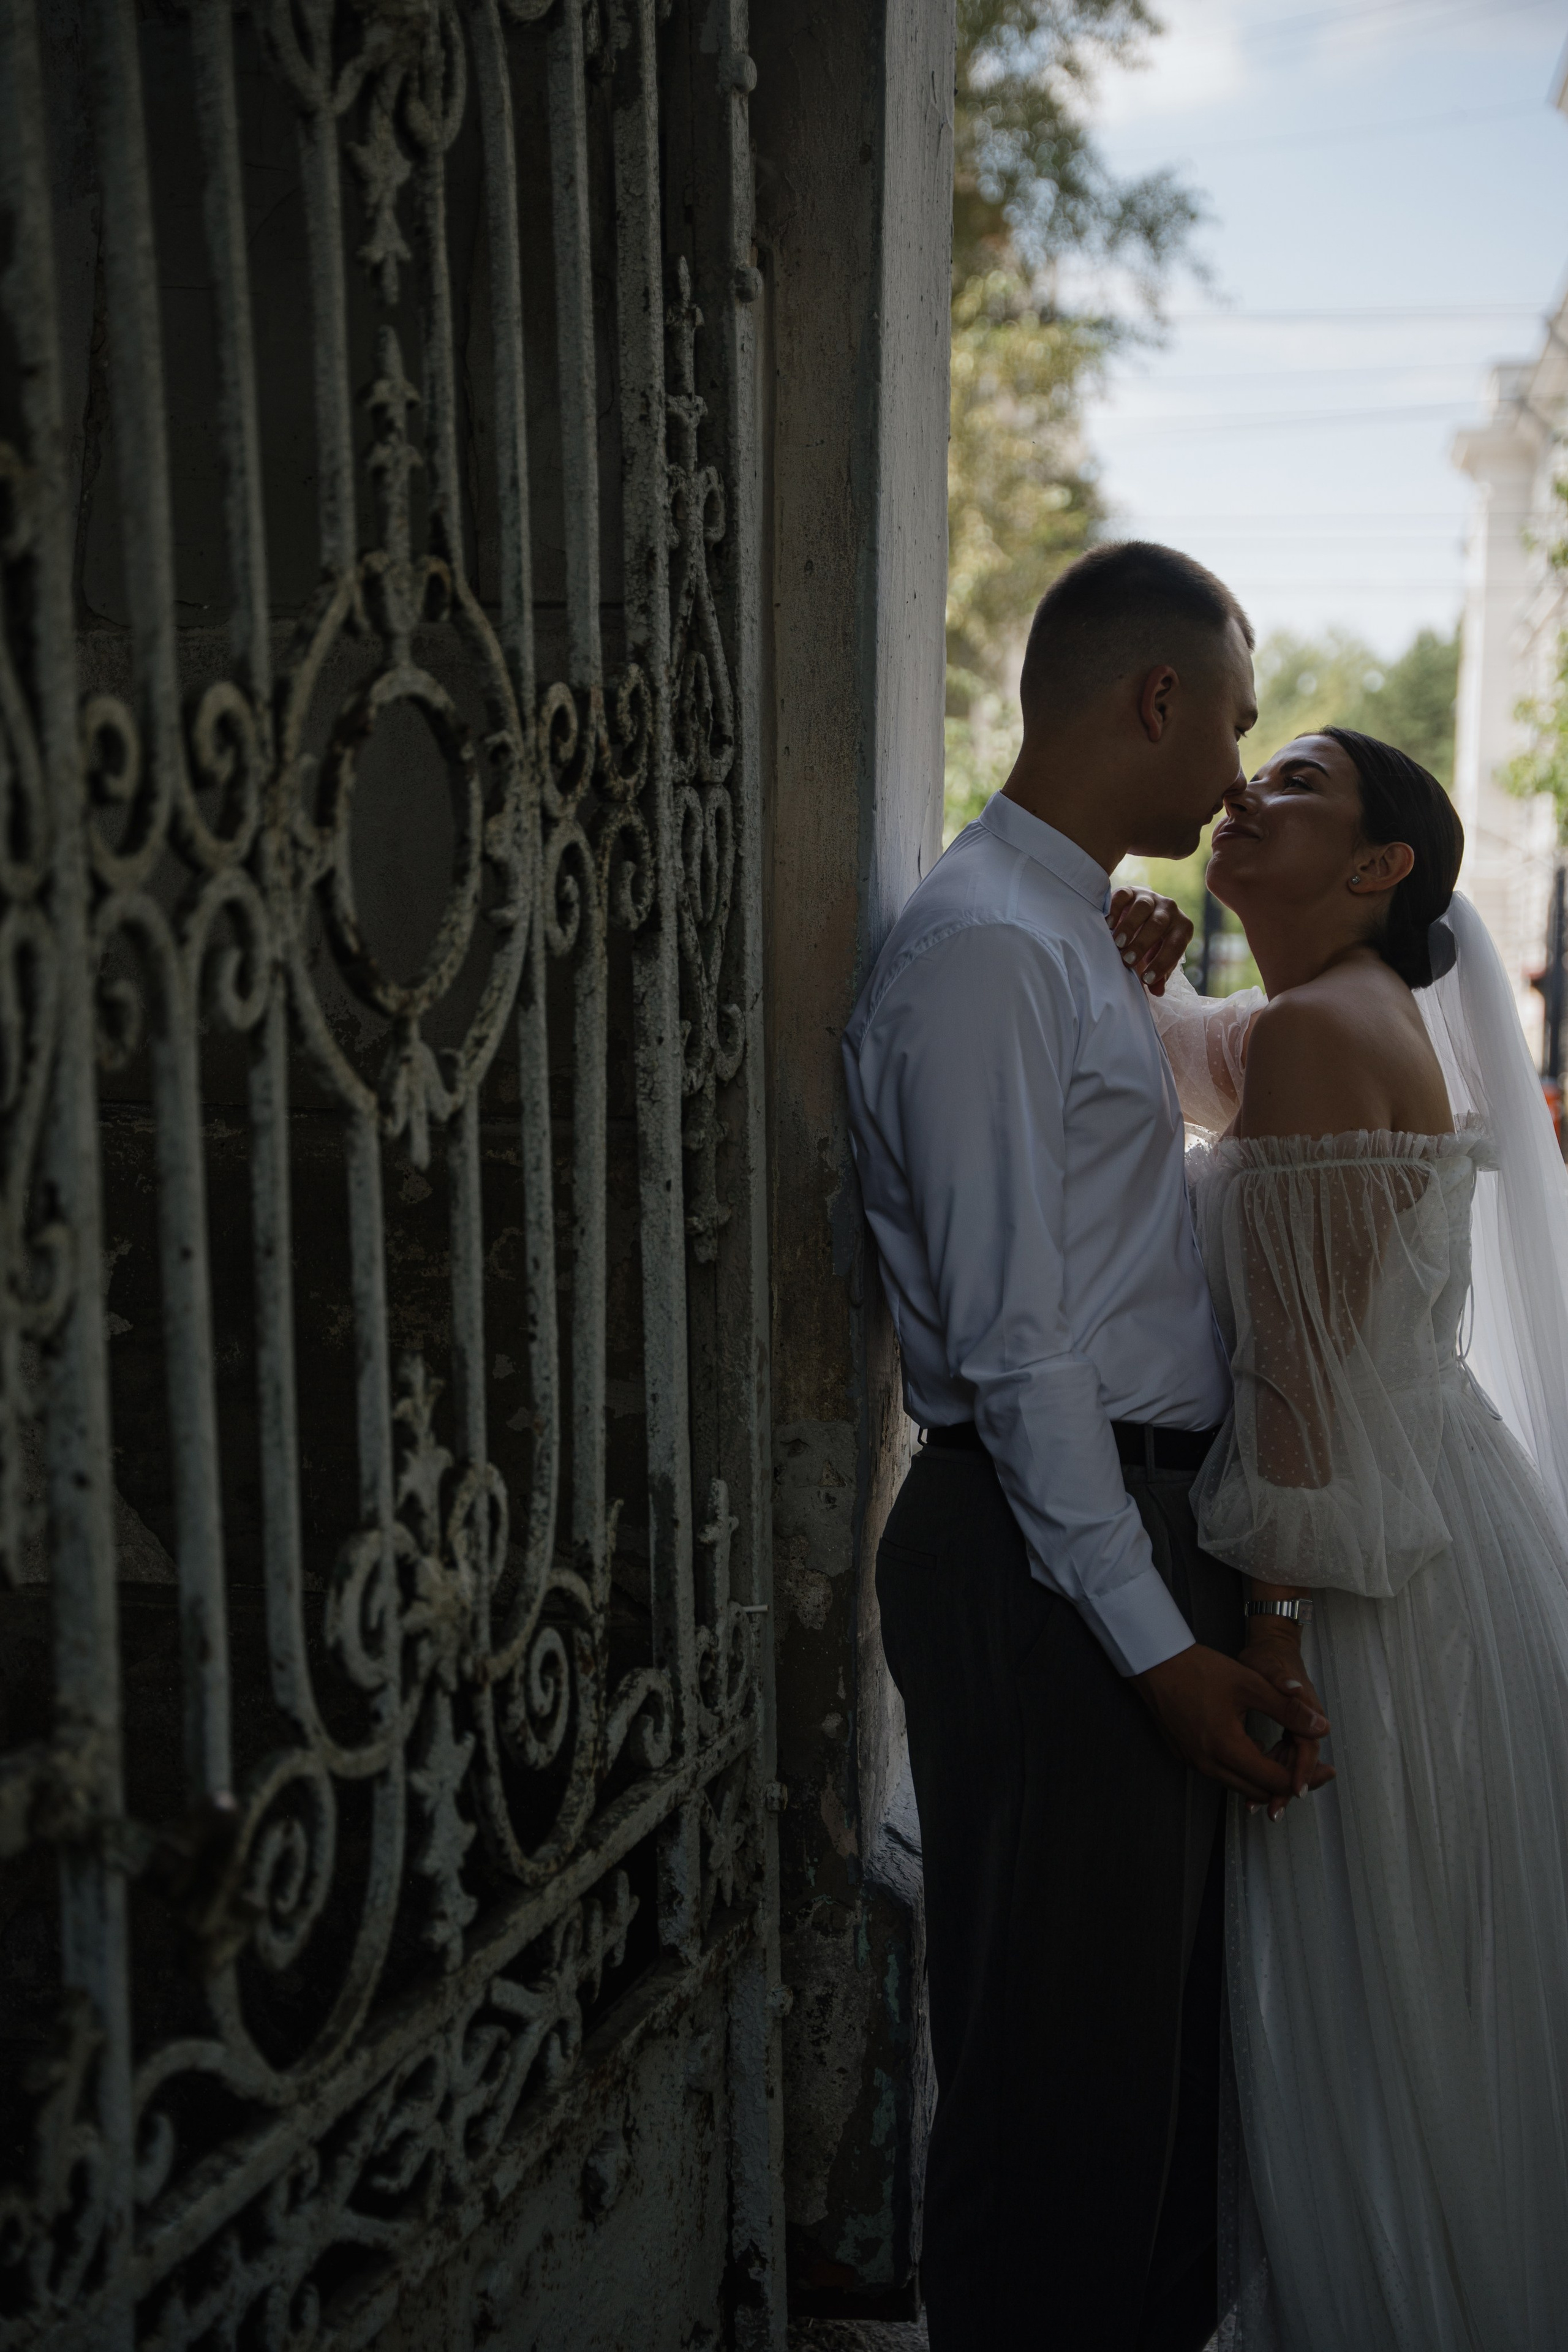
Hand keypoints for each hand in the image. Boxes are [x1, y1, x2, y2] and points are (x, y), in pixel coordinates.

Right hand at [1106, 887, 1192, 995]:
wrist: (1140, 915)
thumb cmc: (1151, 943)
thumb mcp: (1158, 958)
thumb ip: (1159, 975)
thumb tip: (1157, 991)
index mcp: (1182, 927)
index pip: (1176, 945)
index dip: (1162, 963)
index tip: (1146, 979)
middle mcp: (1170, 909)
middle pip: (1158, 924)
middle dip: (1143, 944)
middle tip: (1127, 960)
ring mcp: (1150, 897)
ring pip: (1142, 908)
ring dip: (1129, 927)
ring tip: (1118, 943)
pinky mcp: (1131, 890)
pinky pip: (1124, 896)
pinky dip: (1115, 910)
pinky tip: (1108, 925)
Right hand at [1132, 1642, 1329, 1805]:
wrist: (1155, 1662)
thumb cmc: (1199, 1669)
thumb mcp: (1251, 1684)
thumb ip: (1288, 1709)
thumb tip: (1322, 1728)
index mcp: (1226, 1748)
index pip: (1275, 1780)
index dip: (1305, 1778)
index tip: (1325, 1771)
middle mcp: (1208, 1763)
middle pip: (1259, 1791)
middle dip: (1288, 1784)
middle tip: (1314, 1772)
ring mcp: (1194, 1762)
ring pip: (1240, 1785)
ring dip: (1265, 1778)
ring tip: (1286, 1759)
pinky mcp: (1186, 1755)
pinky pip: (1223, 1773)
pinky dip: (1244, 1769)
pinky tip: (1255, 1747)